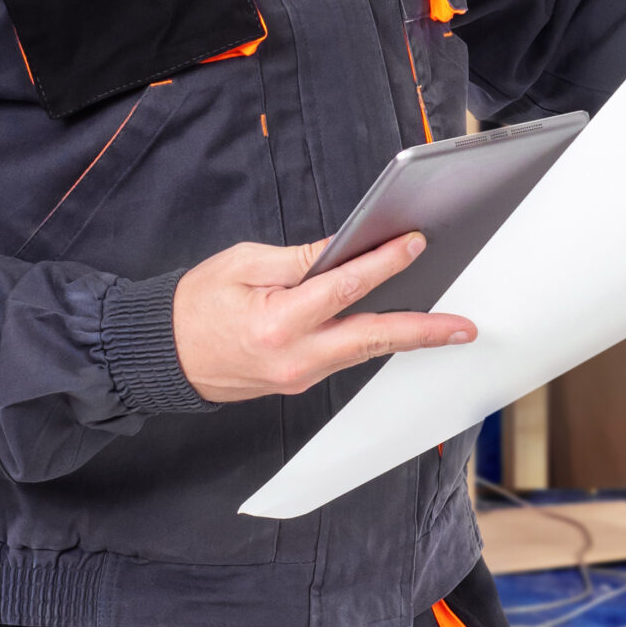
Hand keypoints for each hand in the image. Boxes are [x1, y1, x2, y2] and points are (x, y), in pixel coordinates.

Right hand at [171, 232, 474, 403]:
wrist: (162, 356)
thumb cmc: (193, 307)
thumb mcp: (242, 264)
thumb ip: (297, 258)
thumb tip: (343, 248)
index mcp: (277, 323)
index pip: (344, 288)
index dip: (384, 264)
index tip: (413, 244)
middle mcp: (294, 358)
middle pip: (371, 340)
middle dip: (423, 331)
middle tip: (463, 327)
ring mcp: (298, 376)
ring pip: (362, 352)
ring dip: (403, 336)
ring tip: (444, 324)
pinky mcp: (298, 382)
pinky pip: (342, 357)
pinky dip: (370, 339)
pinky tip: (392, 324)